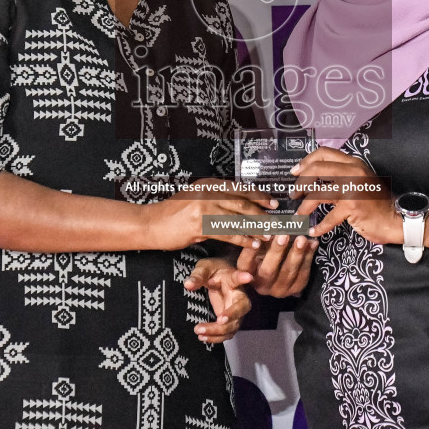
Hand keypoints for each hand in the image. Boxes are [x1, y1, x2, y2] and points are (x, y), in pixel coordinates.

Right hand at [144, 178, 276, 251]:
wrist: (151, 224)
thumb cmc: (173, 214)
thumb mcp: (195, 199)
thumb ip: (215, 199)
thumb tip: (240, 205)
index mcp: (209, 183)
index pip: (240, 188)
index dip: (259, 196)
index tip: (273, 203)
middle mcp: (208, 192)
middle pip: (243, 202)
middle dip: (263, 213)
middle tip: (277, 221)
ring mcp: (204, 207)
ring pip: (238, 218)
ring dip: (257, 228)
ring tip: (270, 235)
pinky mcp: (200, 224)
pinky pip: (227, 232)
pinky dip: (243, 239)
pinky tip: (252, 244)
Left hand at [184, 256, 253, 343]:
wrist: (220, 278)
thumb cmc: (213, 271)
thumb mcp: (204, 268)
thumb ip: (197, 276)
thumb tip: (188, 285)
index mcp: (232, 279)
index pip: (237, 277)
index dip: (243, 277)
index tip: (249, 277)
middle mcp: (238, 296)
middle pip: (242, 308)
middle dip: (232, 316)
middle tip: (219, 320)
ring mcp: (236, 311)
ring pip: (233, 325)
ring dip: (218, 331)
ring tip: (198, 331)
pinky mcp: (230, 321)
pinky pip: (227, 333)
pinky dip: (216, 338)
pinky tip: (202, 337)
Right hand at [237, 233, 315, 296]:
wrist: (280, 272)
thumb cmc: (265, 254)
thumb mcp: (259, 246)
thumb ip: (259, 238)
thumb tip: (265, 224)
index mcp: (248, 274)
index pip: (245, 264)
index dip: (249, 254)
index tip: (256, 241)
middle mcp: (261, 286)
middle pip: (268, 270)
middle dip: (277, 251)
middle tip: (283, 234)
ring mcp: (279, 289)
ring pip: (288, 272)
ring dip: (296, 253)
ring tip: (301, 238)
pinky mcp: (295, 288)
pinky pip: (303, 273)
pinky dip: (308, 257)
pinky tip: (312, 243)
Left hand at [292, 147, 401, 246]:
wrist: (393, 218)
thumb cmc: (375, 202)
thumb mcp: (359, 181)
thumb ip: (340, 175)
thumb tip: (312, 177)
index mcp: (353, 162)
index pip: (323, 152)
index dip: (305, 161)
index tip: (295, 172)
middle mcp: (352, 171)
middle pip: (316, 169)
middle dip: (300, 183)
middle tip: (294, 194)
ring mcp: (352, 188)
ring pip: (316, 193)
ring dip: (304, 206)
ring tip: (298, 215)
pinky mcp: (351, 206)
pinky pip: (327, 217)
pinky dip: (319, 227)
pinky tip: (314, 231)